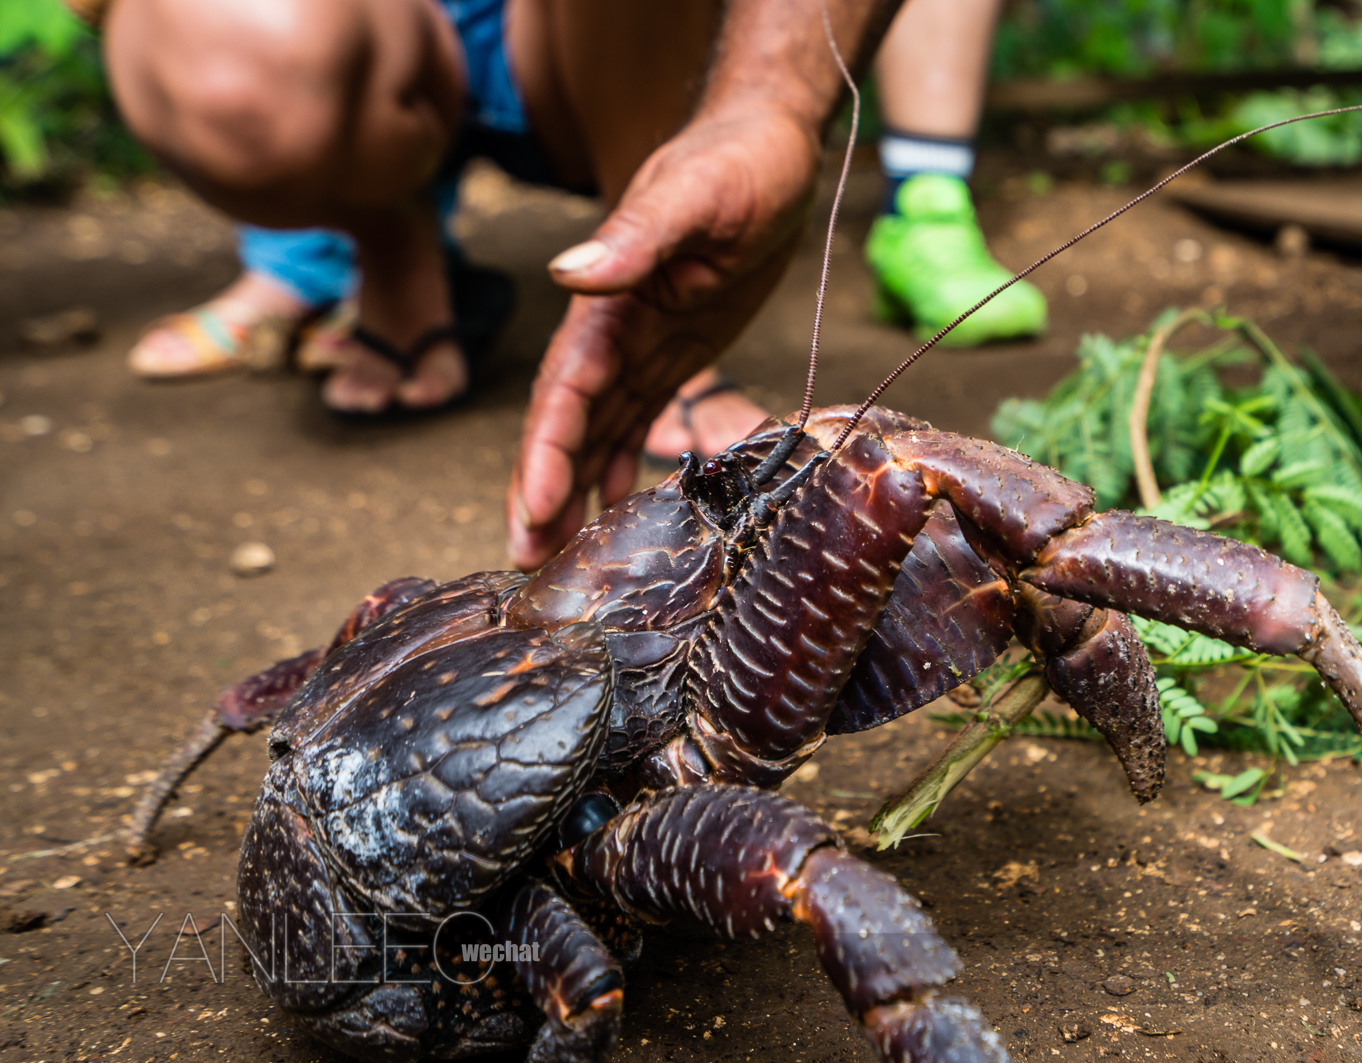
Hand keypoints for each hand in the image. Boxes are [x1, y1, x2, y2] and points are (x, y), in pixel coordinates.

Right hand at [508, 105, 816, 569]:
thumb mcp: (694, 196)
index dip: (547, 450)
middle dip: (543, 487)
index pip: (565, 388)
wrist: (771, 143)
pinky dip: (619, 463)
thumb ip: (635, 237)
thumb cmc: (738, 161)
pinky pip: (636, 416)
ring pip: (596, 429)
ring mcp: (642, 342)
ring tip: (554, 553)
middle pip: (567, 421)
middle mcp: (614, 329)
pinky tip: (610, 510)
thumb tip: (569, 274)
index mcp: (608, 301)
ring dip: (573, 488)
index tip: (534, 506)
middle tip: (526, 556)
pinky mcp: (674, 349)